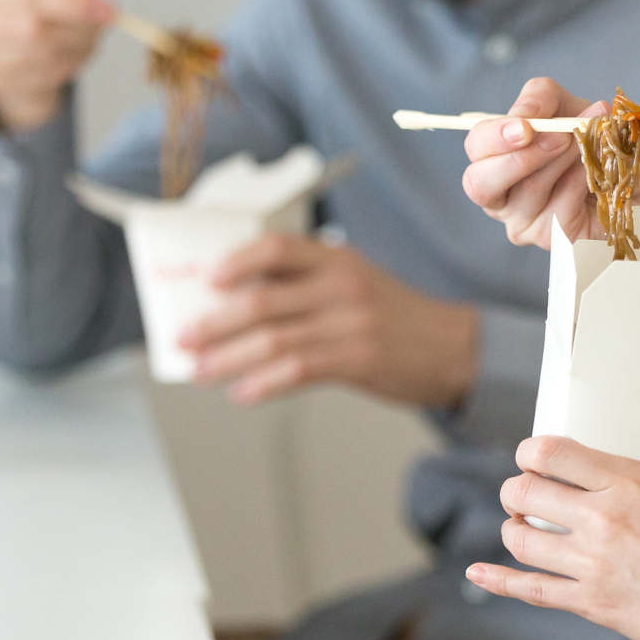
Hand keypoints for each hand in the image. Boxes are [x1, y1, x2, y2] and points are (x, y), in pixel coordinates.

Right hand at [0, 0, 113, 132]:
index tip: (105, 7)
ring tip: (87, 34)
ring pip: (44, 55)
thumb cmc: (30, 3)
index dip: (69, 3)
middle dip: (77, 25)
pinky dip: (69, 63)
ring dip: (77, 44)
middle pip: (33, 28)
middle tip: (106, 20)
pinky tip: (73, 52)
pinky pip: (46, 76)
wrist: (14, 46)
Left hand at [179, 234, 479, 408]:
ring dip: (228, 358)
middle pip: (263, 300)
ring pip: (273, 340)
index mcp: (337, 259)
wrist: (455, 348)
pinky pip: (298, 370)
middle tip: (183, 338)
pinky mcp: (359, 360)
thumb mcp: (356, 283)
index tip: (206, 279)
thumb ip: (307, 287)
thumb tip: (239, 305)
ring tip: (200, 371)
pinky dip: (264, 383)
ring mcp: (350, 323)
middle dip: (215, 322)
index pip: (277, 247)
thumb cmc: (397, 318)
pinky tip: (242, 392)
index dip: (236, 261)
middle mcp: (342, 286)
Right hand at [460, 78, 639, 251]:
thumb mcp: (575, 106)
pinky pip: (557, 212)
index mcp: (501, 158)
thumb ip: (541, 99)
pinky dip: (581, 186)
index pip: (476, 149)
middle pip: (480, 183)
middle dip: (520, 156)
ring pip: (527, 192)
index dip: (494, 137)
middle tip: (562, 138)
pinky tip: (598, 177)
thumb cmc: (611, 142)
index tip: (526, 126)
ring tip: (595, 146)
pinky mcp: (555, 242)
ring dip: (565, 162)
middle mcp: (504, 196)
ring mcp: (527, 223)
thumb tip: (521, 116)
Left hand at [467, 436, 639, 639]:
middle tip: (523, 496)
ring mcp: (593, 563)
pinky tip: (476, 572)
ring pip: (520, 540)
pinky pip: (530, 590)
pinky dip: (498, 581)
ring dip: (513, 531)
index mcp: (636, 481)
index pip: (553, 452)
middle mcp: (605, 517)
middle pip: (525, 492)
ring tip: (521, 530)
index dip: (531, 452)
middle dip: (516, 491)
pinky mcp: (591, 604)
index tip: (532, 457)